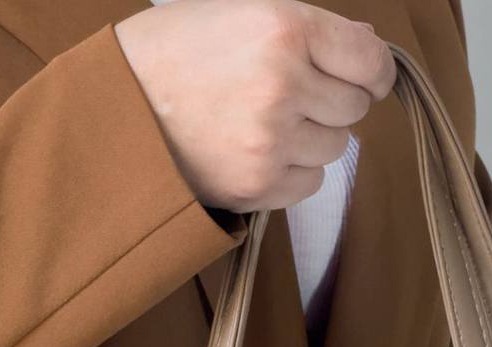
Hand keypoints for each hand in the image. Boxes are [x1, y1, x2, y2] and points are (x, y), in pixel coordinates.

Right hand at [115, 0, 395, 211]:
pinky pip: (309, 184)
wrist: (115, 108)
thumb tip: (367, 47)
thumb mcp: (236, 13)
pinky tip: (258, 152)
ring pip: (334, 147)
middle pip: (353, 107)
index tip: (372, 79)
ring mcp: (272, 140)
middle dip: (332, 102)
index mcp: (282, 27)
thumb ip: (307, 30)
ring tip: (266, 123)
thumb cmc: (173, 53)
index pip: (367, 58)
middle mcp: (284, 84)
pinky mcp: (259, 184)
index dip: (375, 71)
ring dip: (312, 138)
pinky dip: (293, 172)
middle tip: (291, 96)